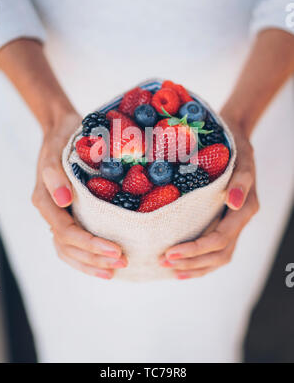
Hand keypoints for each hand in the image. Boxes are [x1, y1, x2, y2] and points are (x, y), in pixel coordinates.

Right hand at [32, 111, 126, 278]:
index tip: (115, 249)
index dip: (90, 244)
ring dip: (91, 263)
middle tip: (122, 261)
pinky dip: (88, 257)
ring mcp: (60, 215)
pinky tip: (106, 264)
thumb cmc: (63, 140)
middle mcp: (52, 212)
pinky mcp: (69, 214)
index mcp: (46, 201)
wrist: (64, 130)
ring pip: (69, 250)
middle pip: (69, 246)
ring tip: (115, 270)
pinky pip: (73, 244)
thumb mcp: (56, 151)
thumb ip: (55, 175)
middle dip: (94, 258)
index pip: (67, 233)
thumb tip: (63, 201)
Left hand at [159, 118, 258, 278]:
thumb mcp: (240, 159)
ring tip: (169, 269)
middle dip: (192, 261)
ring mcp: (233, 223)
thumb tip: (233, 203)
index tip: (170, 252)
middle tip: (162, 262)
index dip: (196, 249)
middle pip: (219, 253)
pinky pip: (216, 250)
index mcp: (245, 208)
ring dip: (195, 266)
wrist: (235, 139)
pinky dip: (200, 262)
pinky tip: (182, 267)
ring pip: (218, 257)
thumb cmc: (234, 148)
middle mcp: (240, 220)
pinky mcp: (225, 222)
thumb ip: (240, 182)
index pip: (220, 238)